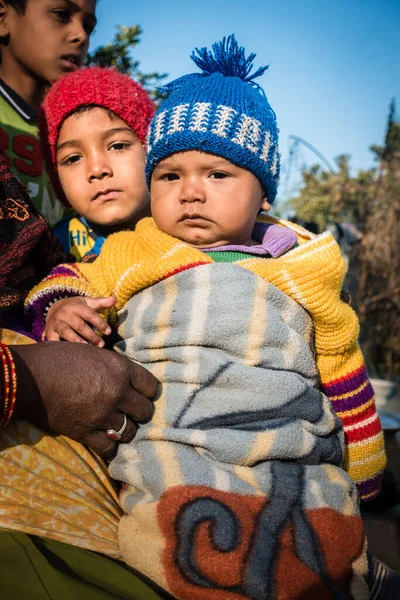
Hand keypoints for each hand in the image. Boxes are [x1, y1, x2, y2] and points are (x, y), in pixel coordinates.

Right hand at [10, 342, 158, 458]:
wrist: (30, 377)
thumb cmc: (59, 358)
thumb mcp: (93, 353)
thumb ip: (114, 367)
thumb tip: (126, 378)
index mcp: (120, 369)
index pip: (151, 386)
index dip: (149, 392)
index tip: (144, 395)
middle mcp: (117, 392)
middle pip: (145, 410)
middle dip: (140, 412)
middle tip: (132, 412)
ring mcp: (102, 415)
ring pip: (130, 431)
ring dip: (126, 430)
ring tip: (119, 426)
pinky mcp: (86, 433)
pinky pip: (109, 448)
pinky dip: (111, 448)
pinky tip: (108, 443)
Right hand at [46, 296, 115, 345]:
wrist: (52, 309)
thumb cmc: (75, 308)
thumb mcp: (87, 303)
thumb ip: (101, 302)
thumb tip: (114, 299)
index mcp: (76, 306)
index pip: (90, 314)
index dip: (100, 323)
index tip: (108, 332)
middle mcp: (65, 313)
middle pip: (80, 325)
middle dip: (91, 336)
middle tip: (101, 344)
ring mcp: (56, 323)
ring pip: (66, 332)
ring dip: (77, 341)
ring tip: (87, 348)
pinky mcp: (50, 332)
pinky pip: (54, 341)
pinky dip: (61, 347)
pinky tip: (70, 354)